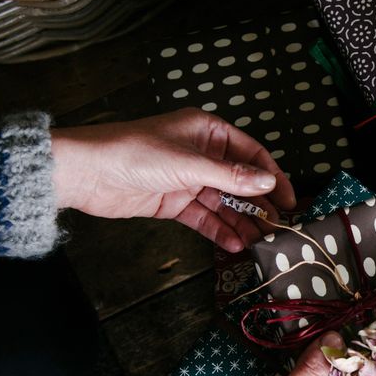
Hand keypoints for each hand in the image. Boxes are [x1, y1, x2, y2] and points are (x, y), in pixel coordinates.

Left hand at [50, 108, 295, 252]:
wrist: (85, 173)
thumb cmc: (133, 153)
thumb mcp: (188, 163)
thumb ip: (230, 176)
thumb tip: (268, 182)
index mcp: (207, 131)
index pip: (251, 153)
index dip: (272, 176)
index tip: (289, 198)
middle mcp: (200, 154)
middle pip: (239, 182)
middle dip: (258, 204)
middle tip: (278, 226)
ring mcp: (187, 180)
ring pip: (223, 203)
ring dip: (241, 222)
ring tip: (259, 242)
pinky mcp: (173, 203)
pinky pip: (203, 218)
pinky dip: (218, 231)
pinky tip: (234, 244)